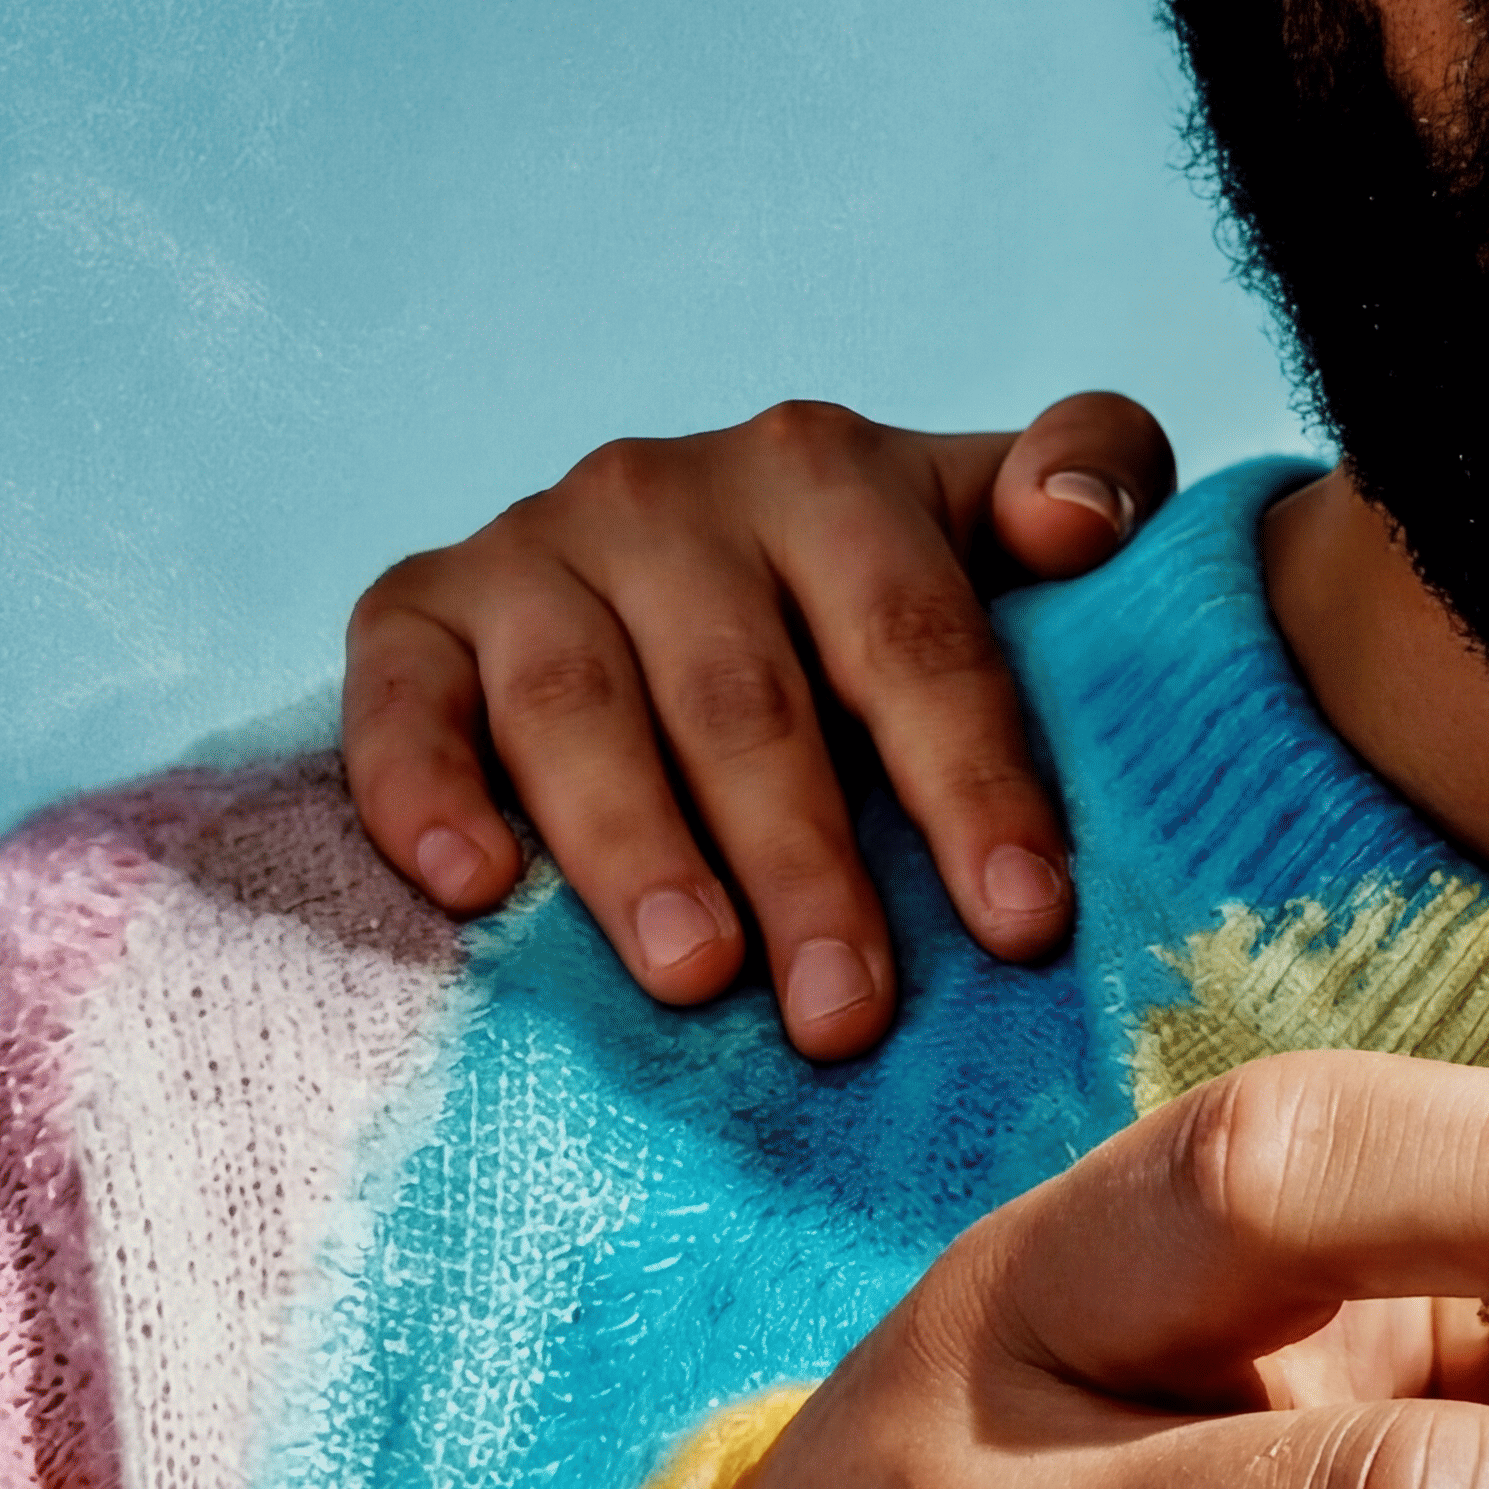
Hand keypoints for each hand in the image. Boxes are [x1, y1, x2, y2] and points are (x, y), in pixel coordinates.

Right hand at [343, 391, 1176, 1059]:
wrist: (673, 560)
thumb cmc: (871, 593)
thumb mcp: (990, 521)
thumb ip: (1089, 472)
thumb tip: (1082, 520)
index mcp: (826, 478)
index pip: (914, 637)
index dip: (973, 783)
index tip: (1025, 927)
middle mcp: (667, 497)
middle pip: (745, 697)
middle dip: (804, 864)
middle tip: (846, 1017)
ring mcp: (533, 551)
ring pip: (578, 706)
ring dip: (633, 847)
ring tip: (692, 977)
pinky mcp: (415, 612)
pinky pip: (399, 696)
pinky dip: (420, 788)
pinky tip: (471, 888)